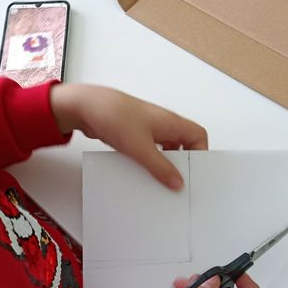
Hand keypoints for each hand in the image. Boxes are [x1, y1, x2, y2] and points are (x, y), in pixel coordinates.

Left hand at [49, 84, 206, 189]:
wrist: (87, 107)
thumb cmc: (115, 115)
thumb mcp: (142, 148)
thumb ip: (161, 167)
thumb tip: (177, 181)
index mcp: (171, 122)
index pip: (198, 136)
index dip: (200, 153)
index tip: (192, 171)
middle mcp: (162, 124)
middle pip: (182, 144)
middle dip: (180, 162)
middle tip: (175, 179)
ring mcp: (147, 128)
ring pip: (164, 148)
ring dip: (162, 163)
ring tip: (157, 177)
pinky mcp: (133, 134)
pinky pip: (147, 150)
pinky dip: (147, 161)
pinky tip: (140, 170)